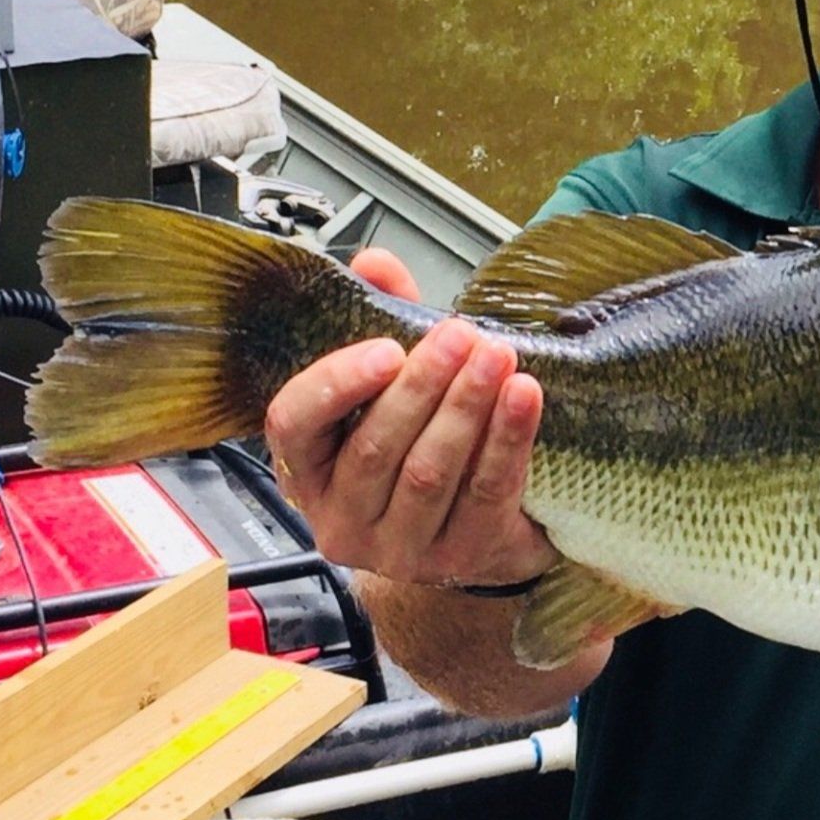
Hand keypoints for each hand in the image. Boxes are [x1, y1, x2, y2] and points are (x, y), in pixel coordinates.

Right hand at [262, 247, 554, 588]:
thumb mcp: (396, 382)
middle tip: (461, 335)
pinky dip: (508, 439)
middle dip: (423, 385)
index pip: (294, 426)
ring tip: (498, 355)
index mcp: (308, 469)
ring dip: (467, 407)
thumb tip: (375, 263)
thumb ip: (384, 317)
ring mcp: (400, 549)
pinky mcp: (462, 556)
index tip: (385, 348)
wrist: (481, 527)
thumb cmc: (424, 444)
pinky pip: (487, 491)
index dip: (336, 385)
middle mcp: (342, 517)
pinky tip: (524, 396)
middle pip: (374, 448)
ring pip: (430, 472)